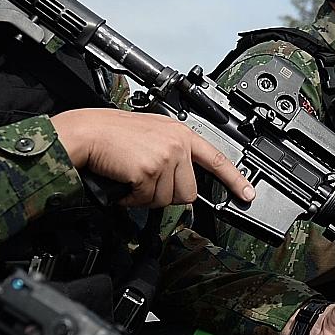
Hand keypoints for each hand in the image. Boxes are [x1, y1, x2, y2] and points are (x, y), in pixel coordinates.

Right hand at [51, 109, 253, 207]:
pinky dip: (132, 198)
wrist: (86, 133)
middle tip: (144, 181)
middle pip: (187, 192)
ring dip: (145, 196)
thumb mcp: (149, 135)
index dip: (234, 179)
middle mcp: (177, 144)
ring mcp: (166, 156)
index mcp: (180, 133)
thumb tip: (179, 183)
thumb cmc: (109, 134)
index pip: (216, 158)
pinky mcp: (151, 170)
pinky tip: (123, 181)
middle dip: (165, 194)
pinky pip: (147, 201)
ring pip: (167, 199)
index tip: (247, 193)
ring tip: (130, 176)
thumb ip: (171, 154)